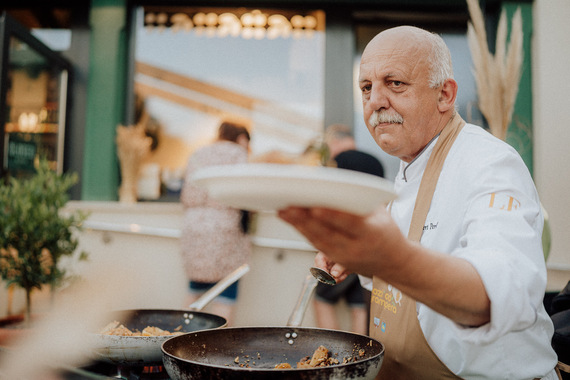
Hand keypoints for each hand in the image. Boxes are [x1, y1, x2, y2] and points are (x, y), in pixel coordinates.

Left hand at [278, 205, 404, 278]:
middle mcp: (357, 248)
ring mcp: (345, 257)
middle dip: (305, 220)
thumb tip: (337, 185)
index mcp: (372, 233)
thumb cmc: (386, 231)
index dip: (330, 217)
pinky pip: (316, 244)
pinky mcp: (336, 260)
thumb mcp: (381, 214)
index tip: (314, 207)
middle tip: (288, 206)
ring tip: (283, 210)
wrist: (394, 262)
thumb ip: (360, 202)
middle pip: (327, 234)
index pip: (349, 224)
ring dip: (298, 225)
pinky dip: (302, 230)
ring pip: (317, 241)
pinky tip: (290, 219)